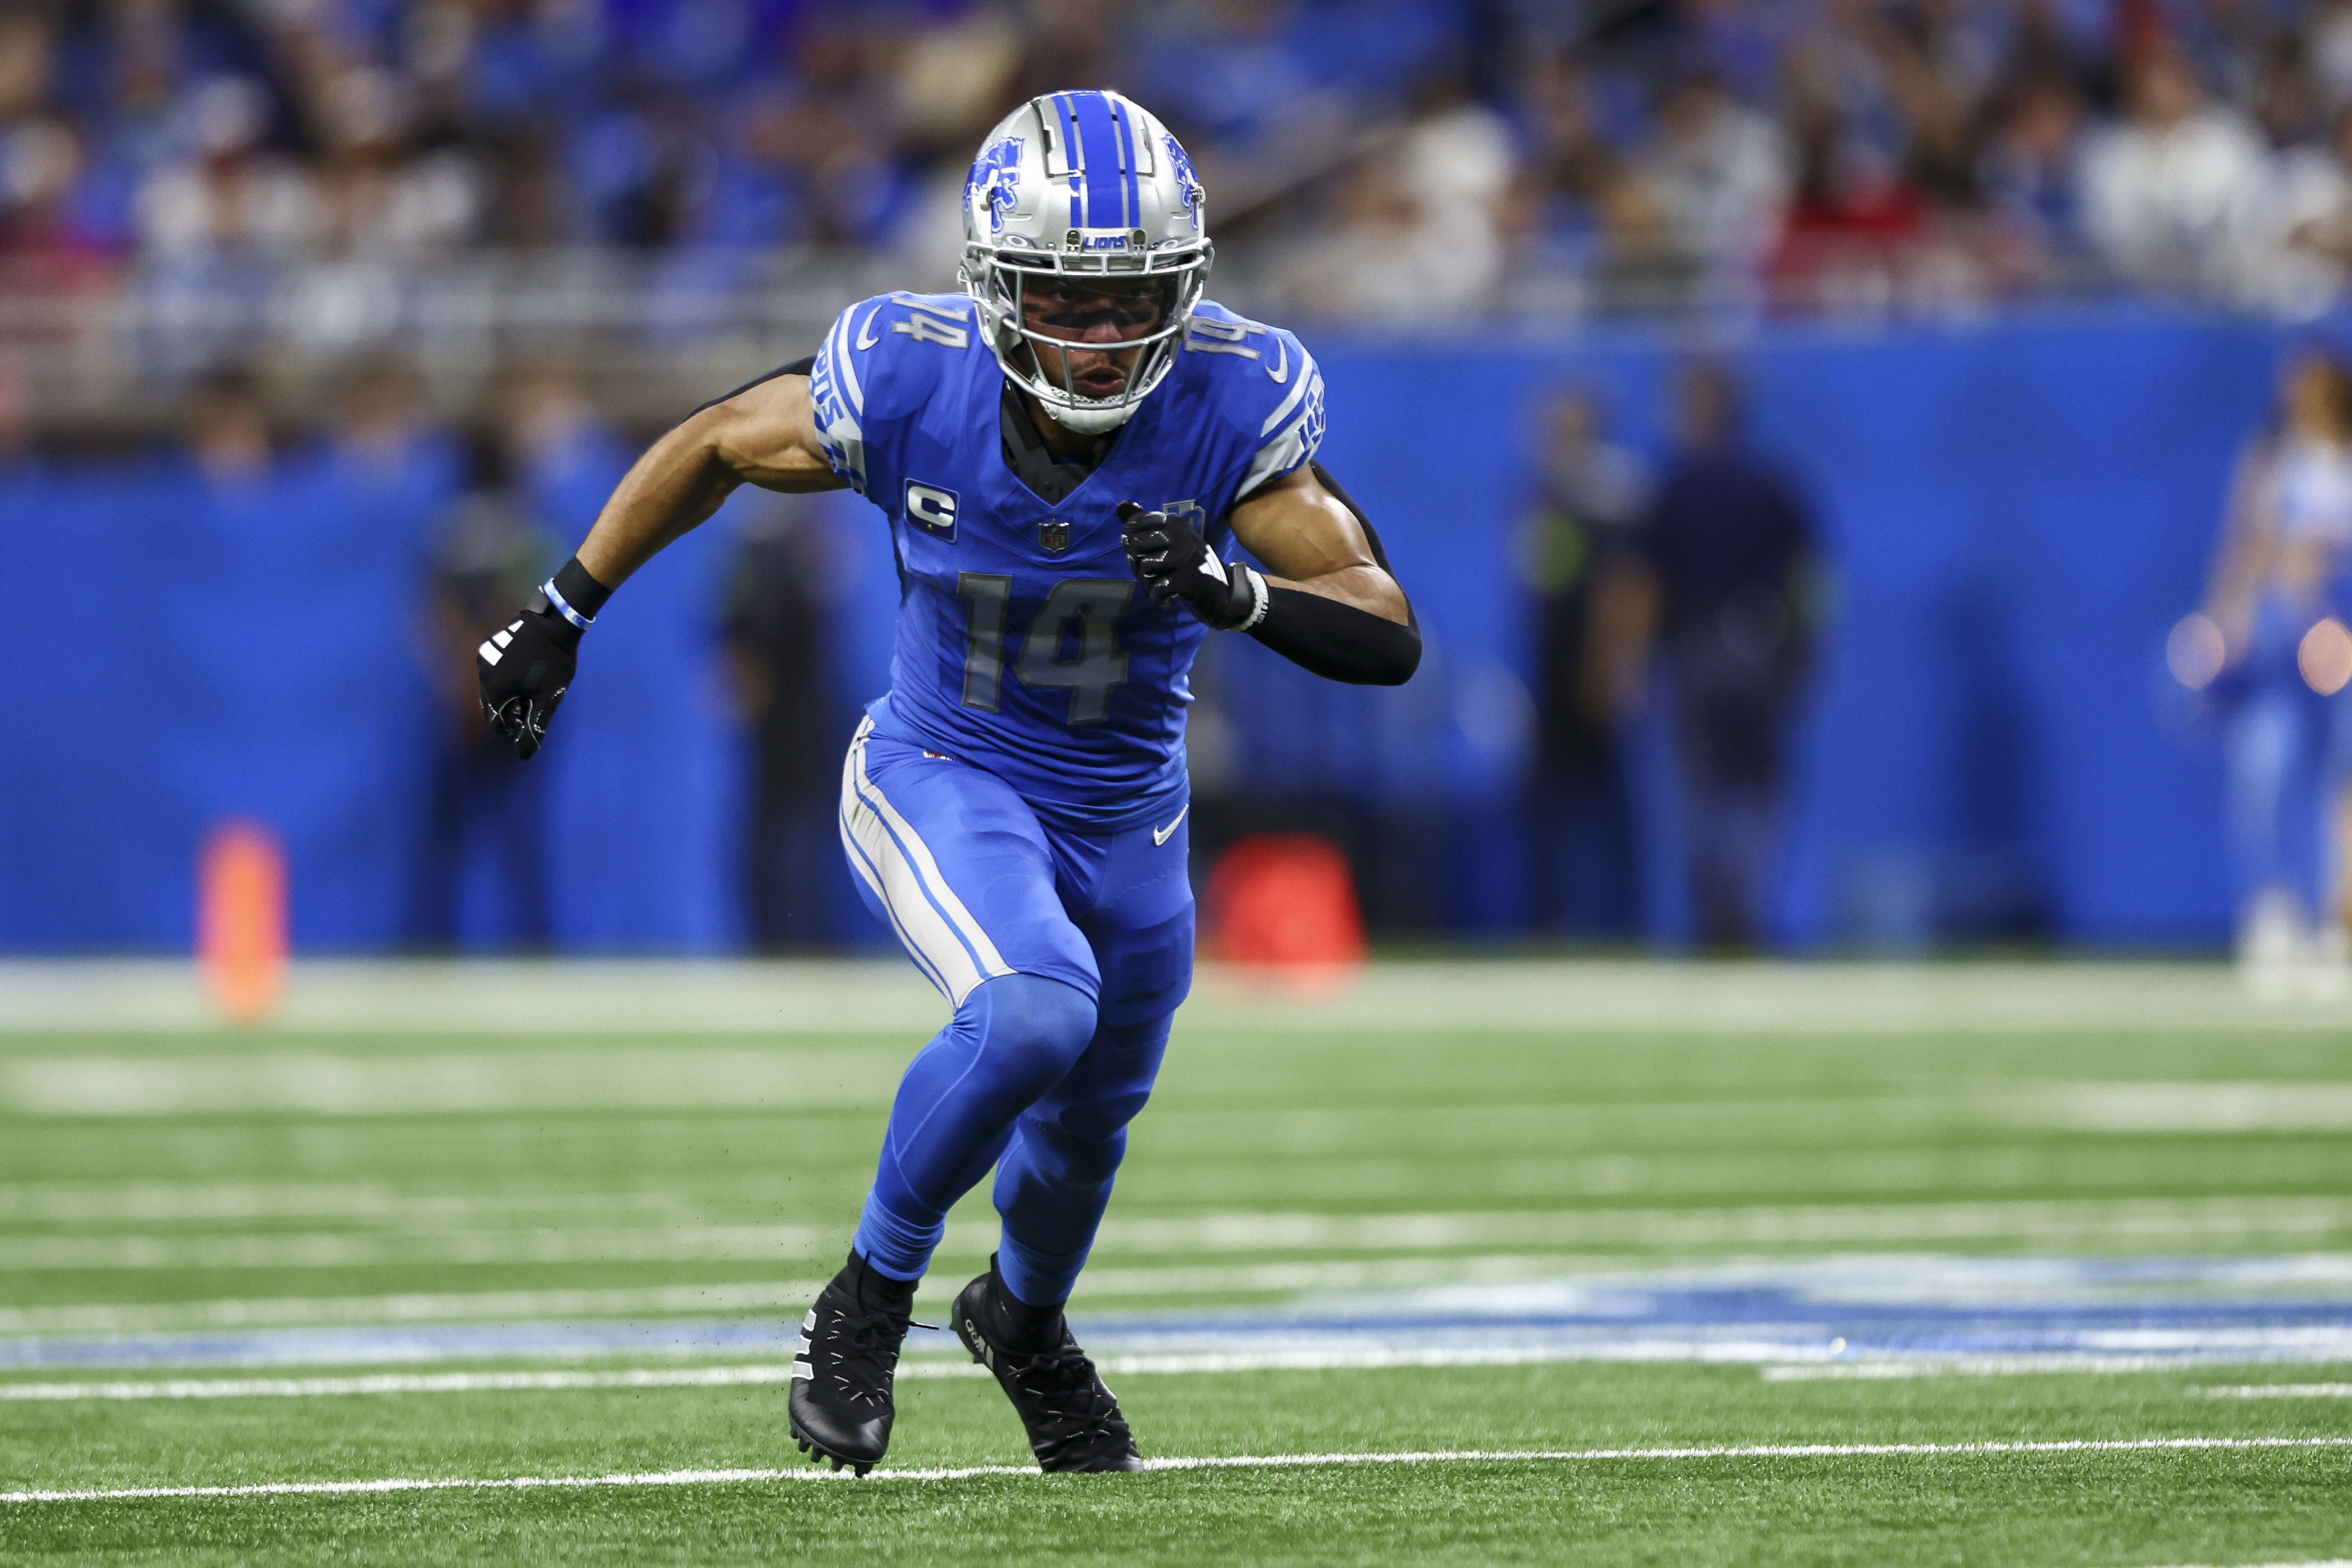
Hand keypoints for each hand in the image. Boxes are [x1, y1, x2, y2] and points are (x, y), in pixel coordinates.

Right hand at [476, 604, 580, 759]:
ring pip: (492, 689)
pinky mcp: (489, 647)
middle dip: (510, 711)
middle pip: (492, 706)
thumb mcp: (548, 698)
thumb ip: (535, 727)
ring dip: (508, 695)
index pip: (497, 723)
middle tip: (532, 705)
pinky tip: (524, 673)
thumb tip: (524, 755)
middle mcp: (483, 674)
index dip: (514, 728)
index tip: (530, 720)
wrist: (553, 622)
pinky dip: (505, 679)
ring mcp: (484, 658)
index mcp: (495, 689)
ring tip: (530, 689)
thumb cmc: (554, 662)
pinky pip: (493, 672)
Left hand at [1118, 500, 1258, 628]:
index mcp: (1176, 524)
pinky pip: (1157, 587)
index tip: (1138, 552)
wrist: (1222, 590)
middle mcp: (1182, 536)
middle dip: (1135, 563)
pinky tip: (1166, 597)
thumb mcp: (1172, 539)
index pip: (1138, 522)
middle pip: (1137, 545)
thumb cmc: (1190, 563)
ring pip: (1145, 566)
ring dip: (1146, 581)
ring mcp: (1187, 557)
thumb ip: (1145, 524)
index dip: (1129, 538)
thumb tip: (1121, 504)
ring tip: (1158, 584)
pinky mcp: (1189, 579)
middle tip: (1147, 573)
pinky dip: (1158, 596)